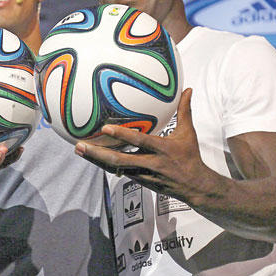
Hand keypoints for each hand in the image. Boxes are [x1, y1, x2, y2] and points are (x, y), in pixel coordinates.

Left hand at [75, 88, 211, 199]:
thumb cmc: (190, 156)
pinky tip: (91, 157)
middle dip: (98, 153)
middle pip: (120, 159)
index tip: (105, 128)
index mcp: (162, 148)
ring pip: (116, 168)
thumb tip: (187, 89)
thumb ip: (185, 110)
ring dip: (96, 159)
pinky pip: (119, 173)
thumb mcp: (188, 133)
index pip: (139, 141)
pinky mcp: (140, 181)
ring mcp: (143, 174)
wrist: (196, 186)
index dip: (122, 135)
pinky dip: (105, 165)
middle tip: (80, 145)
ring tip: (79, 150)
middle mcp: (150, 162)